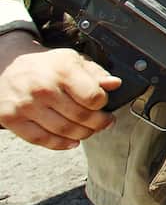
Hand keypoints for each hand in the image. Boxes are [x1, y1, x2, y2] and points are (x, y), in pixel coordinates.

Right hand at [0, 32, 120, 149]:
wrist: (6, 67)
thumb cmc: (44, 66)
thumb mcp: (71, 60)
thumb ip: (95, 73)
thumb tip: (115, 84)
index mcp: (62, 71)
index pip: (93, 97)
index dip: (103, 104)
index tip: (104, 105)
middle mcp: (43, 89)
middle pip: (80, 117)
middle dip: (98, 123)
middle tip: (105, 123)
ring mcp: (26, 106)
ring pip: (63, 131)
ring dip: (82, 135)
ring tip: (89, 130)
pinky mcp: (12, 120)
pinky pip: (41, 139)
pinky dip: (60, 144)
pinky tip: (72, 142)